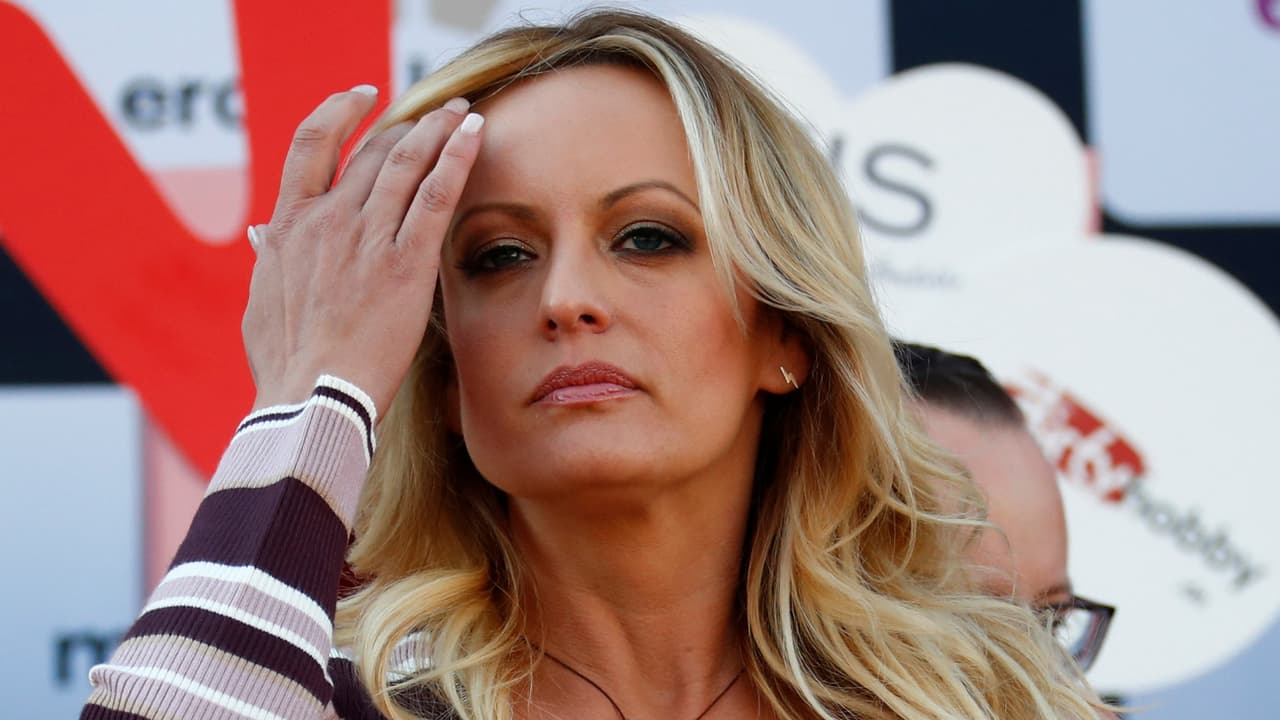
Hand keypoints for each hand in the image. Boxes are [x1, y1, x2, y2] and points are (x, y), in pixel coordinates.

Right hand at [242, 87, 482, 416]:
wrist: (310, 398)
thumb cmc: (286, 364)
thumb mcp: (263, 302)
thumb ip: (268, 260)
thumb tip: (262, 236)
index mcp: (289, 226)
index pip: (311, 144)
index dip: (339, 111)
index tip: (363, 97)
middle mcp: (327, 221)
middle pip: (371, 150)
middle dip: (408, 124)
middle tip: (435, 111)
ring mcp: (367, 238)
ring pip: (406, 161)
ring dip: (438, 128)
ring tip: (461, 112)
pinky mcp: (406, 263)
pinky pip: (436, 195)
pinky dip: (457, 156)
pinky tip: (475, 133)